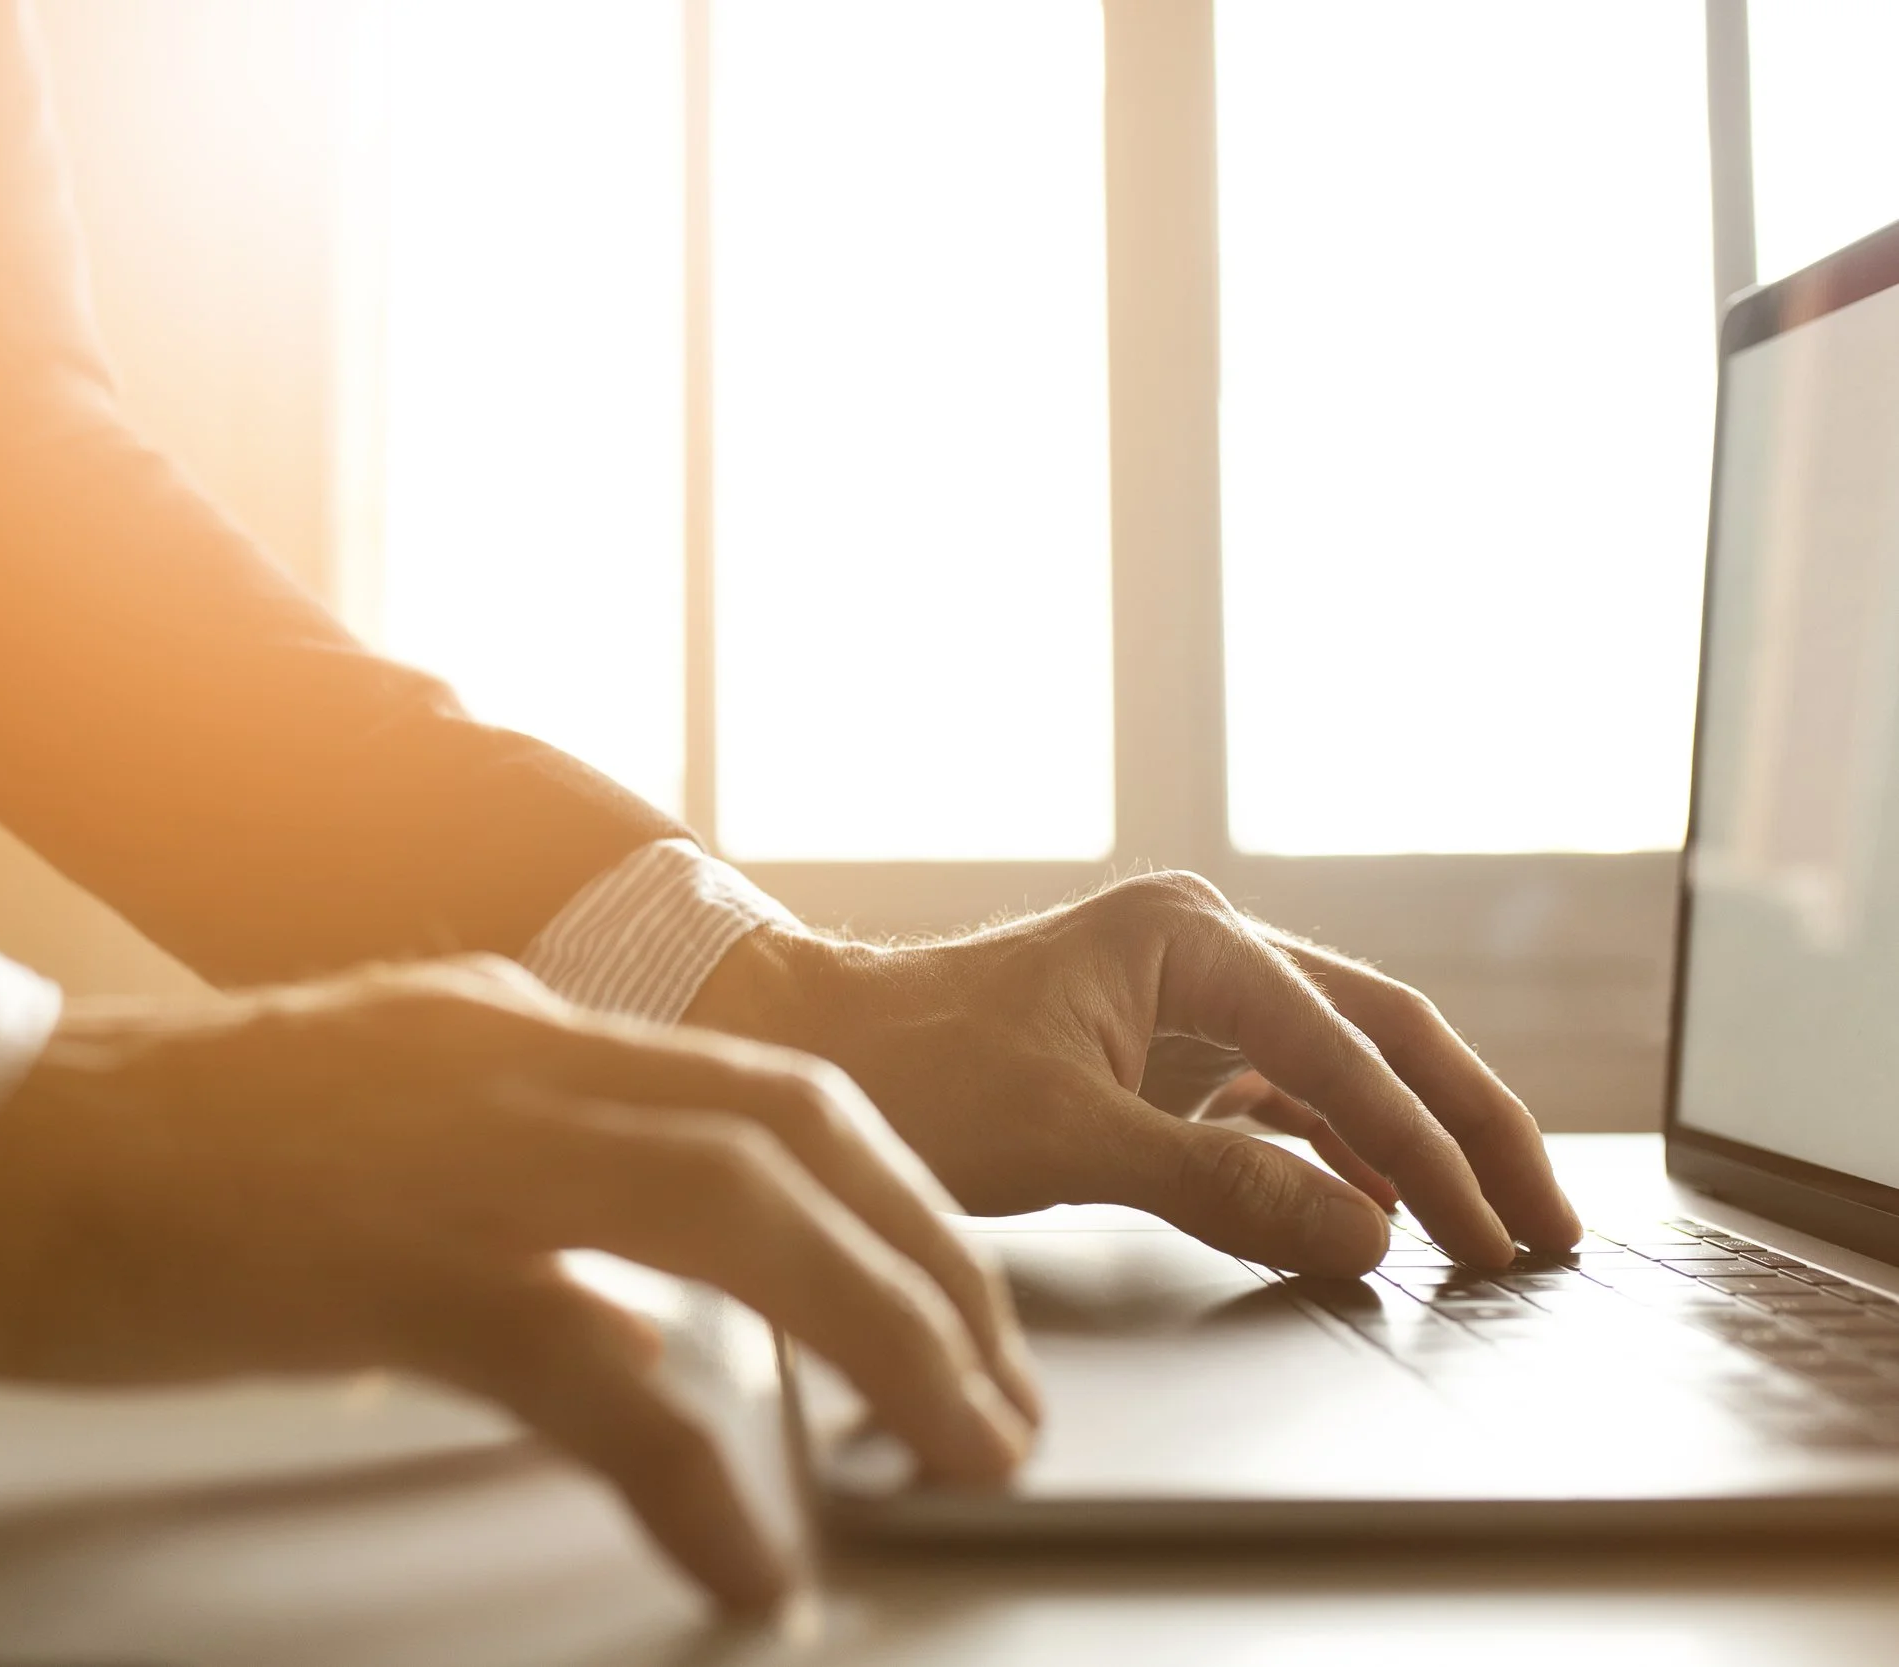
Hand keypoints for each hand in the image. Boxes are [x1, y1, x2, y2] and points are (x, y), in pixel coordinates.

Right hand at [0, 957, 1037, 1609]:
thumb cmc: (151, 1162)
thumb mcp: (378, 1153)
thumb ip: (521, 1215)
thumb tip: (636, 1336)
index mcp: (516, 1031)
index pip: (767, 1093)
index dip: (892, 1205)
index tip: (958, 1311)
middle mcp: (511, 1057)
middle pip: (797, 1135)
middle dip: (932, 1269)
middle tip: (1000, 1402)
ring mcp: (449, 1143)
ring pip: (734, 1209)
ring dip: (879, 1329)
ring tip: (961, 1451)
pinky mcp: (372, 1255)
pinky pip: (580, 1363)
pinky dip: (691, 1464)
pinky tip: (750, 1558)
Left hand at [688, 871, 1581, 1274]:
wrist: (810, 1047)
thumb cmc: (912, 1072)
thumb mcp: (1069, 1138)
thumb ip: (1223, 1186)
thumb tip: (1366, 1234)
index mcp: (1190, 939)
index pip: (1350, 1050)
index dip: (1430, 1152)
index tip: (1488, 1237)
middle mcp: (1204, 947)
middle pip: (1380, 1035)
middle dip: (1466, 1132)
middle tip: (1544, 1227)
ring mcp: (1188, 991)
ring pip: (1339, 1064)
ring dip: (1406, 1145)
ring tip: (1479, 1230)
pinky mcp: (1164, 1043)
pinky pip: (1279, 1093)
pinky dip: (1328, 1149)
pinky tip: (1361, 1204)